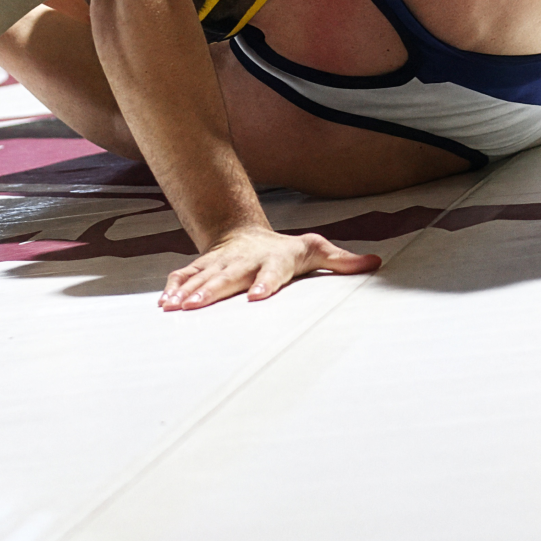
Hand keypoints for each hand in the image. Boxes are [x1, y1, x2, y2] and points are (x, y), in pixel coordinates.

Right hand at [159, 225, 379, 310]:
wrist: (245, 233)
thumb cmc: (286, 249)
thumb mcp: (316, 249)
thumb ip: (342, 260)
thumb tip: (376, 263)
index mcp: (273, 258)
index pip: (271, 271)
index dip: (264, 283)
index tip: (256, 298)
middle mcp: (244, 260)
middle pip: (228, 276)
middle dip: (212, 291)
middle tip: (197, 306)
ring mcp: (221, 263)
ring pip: (203, 277)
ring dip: (188, 292)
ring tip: (174, 308)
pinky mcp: (204, 267)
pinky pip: (186, 277)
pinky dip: (174, 288)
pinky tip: (164, 304)